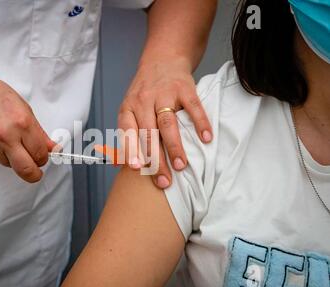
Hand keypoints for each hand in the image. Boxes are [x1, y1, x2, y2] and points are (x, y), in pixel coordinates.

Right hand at [0, 70, 55, 182]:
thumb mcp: (20, 104)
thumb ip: (37, 129)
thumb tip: (51, 146)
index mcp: (21, 122)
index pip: (41, 153)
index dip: (45, 155)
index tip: (45, 154)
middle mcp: (7, 138)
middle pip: (28, 170)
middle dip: (35, 173)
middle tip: (37, 168)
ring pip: (12, 166)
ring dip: (16, 159)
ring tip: (10, 141)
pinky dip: (2, 154)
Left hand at [118, 55, 212, 188]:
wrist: (162, 58)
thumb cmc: (145, 92)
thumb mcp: (131, 108)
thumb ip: (130, 133)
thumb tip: (127, 165)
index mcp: (128, 108)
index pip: (128, 132)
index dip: (131, 150)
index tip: (137, 168)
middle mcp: (144, 100)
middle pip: (149, 133)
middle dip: (156, 159)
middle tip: (164, 181)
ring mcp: (164, 93)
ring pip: (168, 124)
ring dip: (175, 147)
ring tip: (181, 166)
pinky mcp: (184, 88)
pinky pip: (193, 107)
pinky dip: (200, 123)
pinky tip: (206, 139)